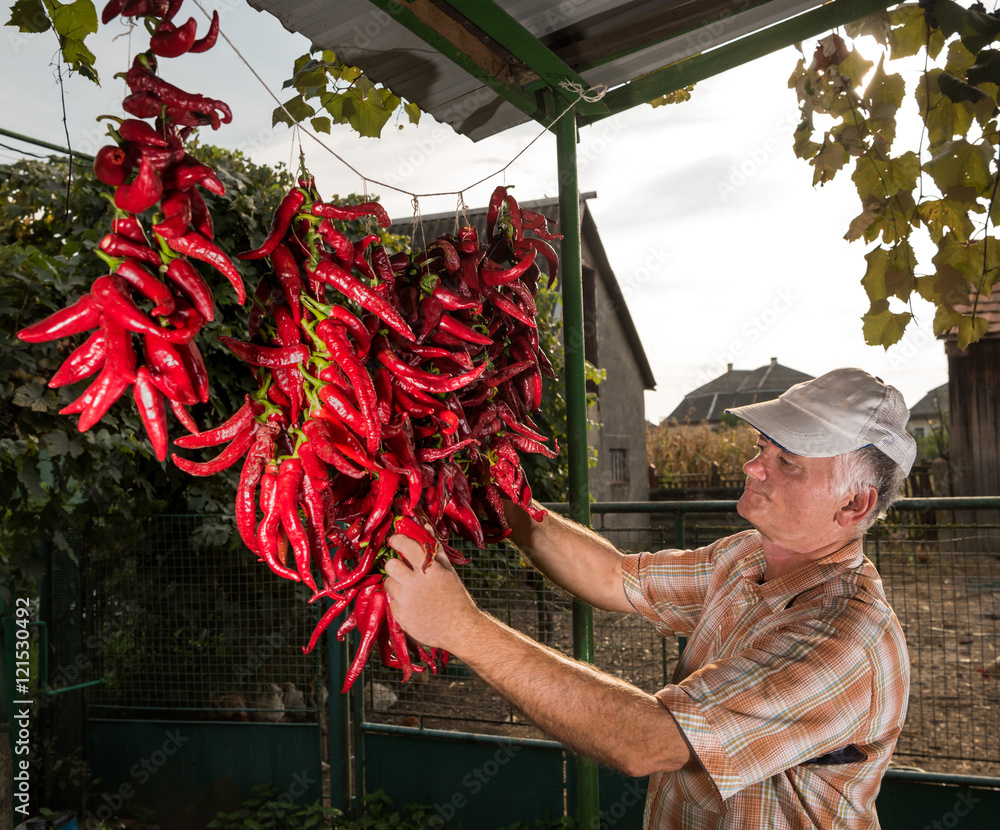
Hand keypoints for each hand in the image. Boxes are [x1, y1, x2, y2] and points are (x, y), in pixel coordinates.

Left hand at [383, 532, 480, 652]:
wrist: (460, 629)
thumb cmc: (455, 596)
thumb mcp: (447, 570)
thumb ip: (433, 548)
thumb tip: (424, 526)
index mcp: (430, 568)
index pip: (404, 544)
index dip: (397, 540)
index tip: (395, 540)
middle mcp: (416, 582)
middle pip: (390, 564)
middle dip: (395, 565)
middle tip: (403, 570)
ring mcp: (406, 600)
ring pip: (388, 583)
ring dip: (396, 584)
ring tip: (411, 591)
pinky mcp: (400, 616)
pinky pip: (392, 602)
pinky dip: (400, 603)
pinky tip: (414, 606)